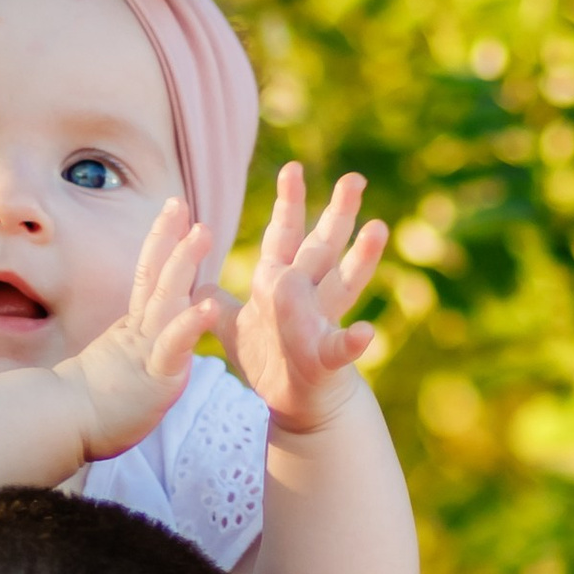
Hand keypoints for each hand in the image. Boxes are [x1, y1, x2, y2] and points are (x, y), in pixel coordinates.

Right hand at [56, 197, 220, 460]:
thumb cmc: (87, 408)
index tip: (174, 210)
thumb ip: (130, 348)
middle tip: (181, 204)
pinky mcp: (156, 377)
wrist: (62, 427)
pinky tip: (210, 303)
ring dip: (184, 263)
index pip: (148, 278)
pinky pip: (174, 346)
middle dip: (171, 238)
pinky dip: (191, 323)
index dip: (160, 241)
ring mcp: (147, 352)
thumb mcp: (115, 368)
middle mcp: (140, 333)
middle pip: (156, 276)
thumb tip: (133, 337)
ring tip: (202, 232)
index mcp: (133, 330)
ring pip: (166, 300)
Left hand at [223, 166, 387, 435]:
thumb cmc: (270, 360)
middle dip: (337, 215)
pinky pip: (341, 349)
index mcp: (282, 284)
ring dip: (361, 259)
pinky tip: (367, 331)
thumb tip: (195, 281)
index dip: (288, 205)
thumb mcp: (236, 328)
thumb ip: (217, 302)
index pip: (284, 236)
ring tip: (378, 229)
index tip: (292, 169)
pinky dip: (354, 341)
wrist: (295, 404)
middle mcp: (308, 296)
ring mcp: (322, 324)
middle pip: (323, 248)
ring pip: (343, 285)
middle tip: (353, 180)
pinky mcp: (327, 359)